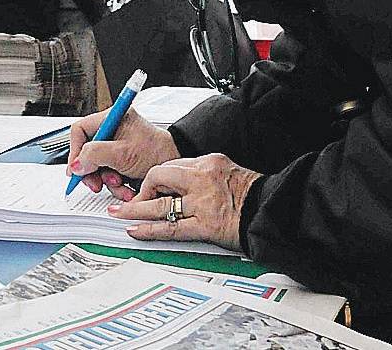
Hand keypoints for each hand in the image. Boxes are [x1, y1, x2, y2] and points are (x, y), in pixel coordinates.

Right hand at [67, 108, 179, 199]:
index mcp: (112, 118)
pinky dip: (115, 186)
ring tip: (119, 185)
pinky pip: (108, 175)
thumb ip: (95, 156)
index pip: (80, 130)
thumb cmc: (157, 152)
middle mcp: (112, 131)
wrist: (175, 168)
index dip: (75, 150)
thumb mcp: (122, 153)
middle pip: (86, 152)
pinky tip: (126, 189)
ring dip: (106, 182)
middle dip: (92, 171)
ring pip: (97, 167)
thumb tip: (76, 164)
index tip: (77, 168)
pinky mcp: (122, 162)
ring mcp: (116, 148)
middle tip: (96, 184)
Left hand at [107, 153, 261, 251]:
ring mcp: (202, 203)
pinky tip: (134, 230)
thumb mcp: (227, 168)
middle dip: (141, 189)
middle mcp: (201, 179)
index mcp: (207, 162)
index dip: (157, 178)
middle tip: (126, 200)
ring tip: (118, 214)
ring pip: (159, 205)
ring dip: (134, 210)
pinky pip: (170, 228)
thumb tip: (180, 180)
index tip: (150, 187)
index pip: (171, 164)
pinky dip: (149, 229)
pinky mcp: (205, 226)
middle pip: (159, 177)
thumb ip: (202, 171)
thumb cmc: (253, 192)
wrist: (273, 212)